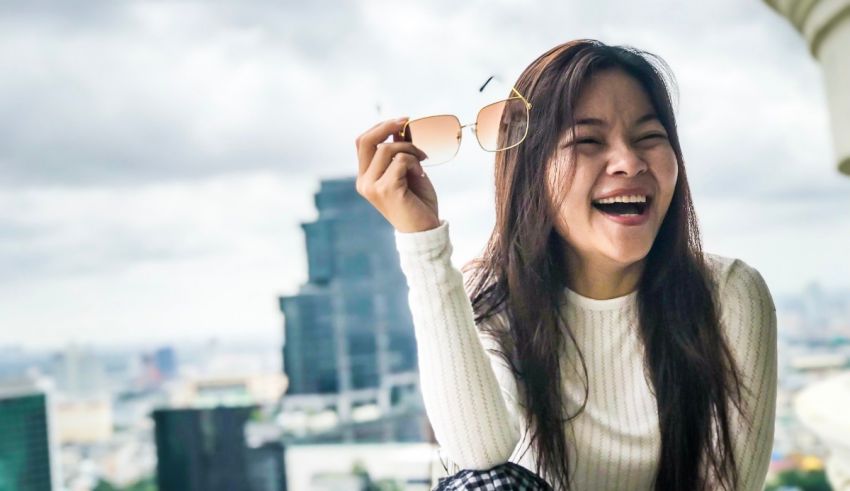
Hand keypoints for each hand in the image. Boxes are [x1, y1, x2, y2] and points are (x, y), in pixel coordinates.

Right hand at [355, 117, 439, 232]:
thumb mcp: (406, 171)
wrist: (425, 229)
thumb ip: (399, 152)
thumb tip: (401, 127)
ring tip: (422, 159)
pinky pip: (400, 161)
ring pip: (387, 149)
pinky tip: (421, 173)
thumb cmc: (417, 201)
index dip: (380, 127)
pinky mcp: (386, 189)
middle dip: (387, 126)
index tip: (402, 121)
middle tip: (407, 122)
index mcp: (365, 177)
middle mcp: (364, 182)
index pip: (362, 142)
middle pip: (366, 141)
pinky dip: (414, 162)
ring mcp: (372, 186)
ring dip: (409, 148)